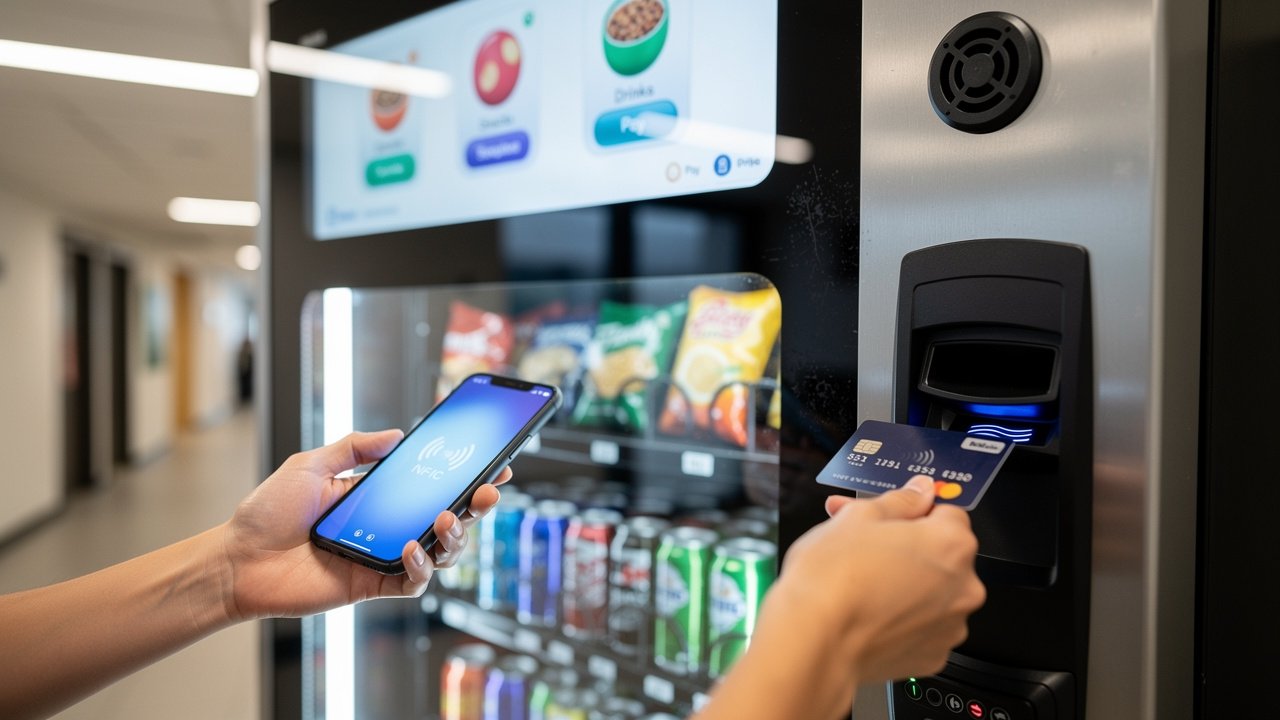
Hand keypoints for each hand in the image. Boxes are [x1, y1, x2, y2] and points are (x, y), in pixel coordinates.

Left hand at [215, 430, 510, 620]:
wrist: (238, 560)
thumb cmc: (267, 513)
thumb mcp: (311, 464)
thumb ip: (355, 448)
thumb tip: (397, 434)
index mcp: (378, 497)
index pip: (431, 485)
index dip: (464, 476)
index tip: (494, 463)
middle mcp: (388, 527)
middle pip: (447, 518)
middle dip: (475, 506)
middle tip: (488, 492)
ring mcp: (383, 557)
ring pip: (440, 553)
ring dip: (454, 537)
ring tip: (447, 519)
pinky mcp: (372, 586)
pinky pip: (412, 583)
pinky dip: (421, 568)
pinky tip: (411, 550)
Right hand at [776, 476, 984, 683]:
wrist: (814, 641)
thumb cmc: (833, 578)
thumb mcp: (859, 518)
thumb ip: (900, 501)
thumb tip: (919, 491)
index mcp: (952, 543)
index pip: (948, 514)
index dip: (913, 513)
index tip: (890, 521)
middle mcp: (964, 587)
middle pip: (942, 557)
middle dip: (909, 550)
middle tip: (867, 549)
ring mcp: (950, 626)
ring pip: (934, 594)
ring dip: (909, 585)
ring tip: (864, 584)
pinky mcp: (932, 657)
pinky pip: (923, 629)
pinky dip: (903, 620)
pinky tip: (871, 614)